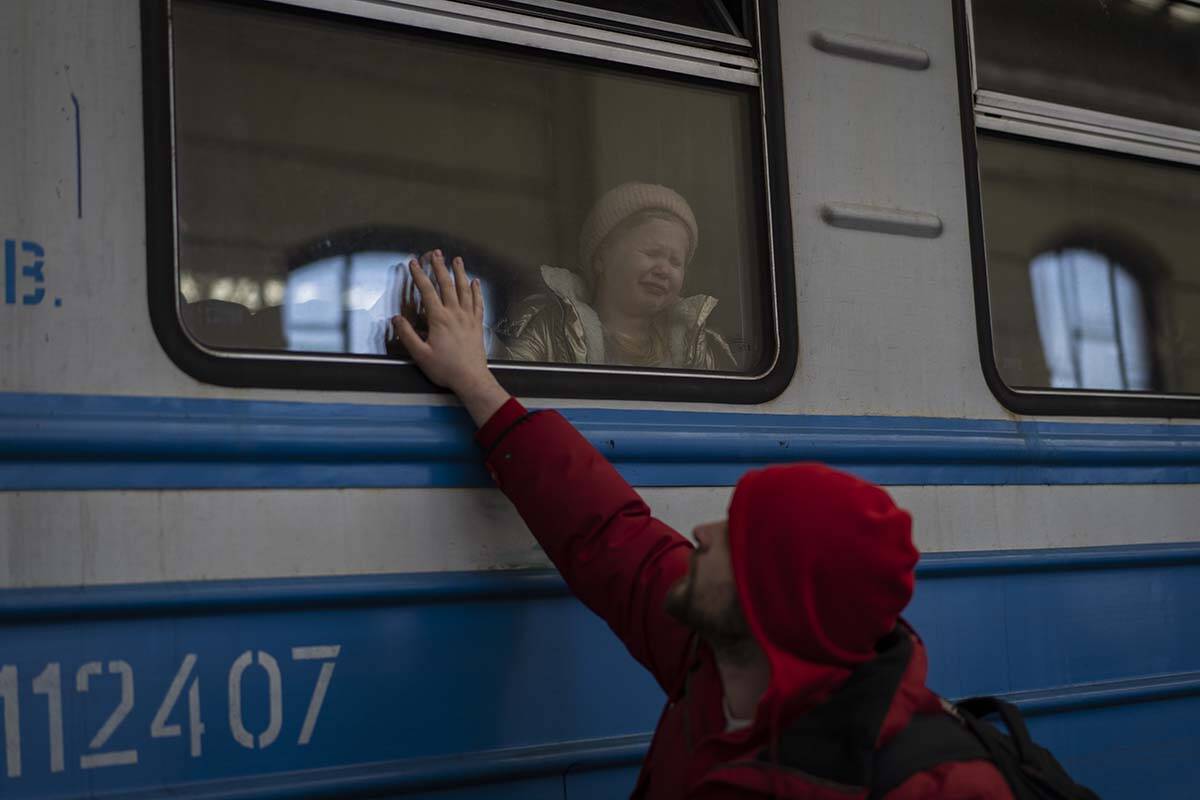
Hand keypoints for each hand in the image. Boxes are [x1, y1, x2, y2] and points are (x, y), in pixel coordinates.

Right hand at [392, 250, 509, 423]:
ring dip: (460, 273)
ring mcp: (468, 318)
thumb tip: (396, 319)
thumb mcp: (420, 355)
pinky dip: (476, 291)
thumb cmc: (446, 369)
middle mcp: (455, 314)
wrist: (471, 378)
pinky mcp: (477, 325)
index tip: (413, 262)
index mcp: (439, 319)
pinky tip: (475, 282)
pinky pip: (478, 303)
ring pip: (464, 290)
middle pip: (447, 285)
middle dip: (440, 267)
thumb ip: (407, 335)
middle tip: (436, 253)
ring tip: (457, 260)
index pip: (427, 291)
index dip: (419, 275)